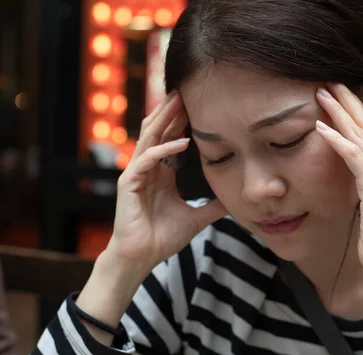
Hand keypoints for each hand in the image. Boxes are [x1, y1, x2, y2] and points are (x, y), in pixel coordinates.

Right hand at [105, 92, 227, 274]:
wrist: (141, 257)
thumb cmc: (162, 238)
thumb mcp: (195, 218)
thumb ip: (212, 207)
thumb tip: (233, 201)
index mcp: (161, 173)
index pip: (171, 138)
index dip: (183, 121)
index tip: (200, 104)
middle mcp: (148, 168)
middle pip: (159, 130)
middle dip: (173, 110)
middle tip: (188, 89)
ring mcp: (137, 173)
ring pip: (150, 137)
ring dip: (165, 119)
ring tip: (181, 101)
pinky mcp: (129, 183)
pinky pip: (147, 159)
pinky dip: (165, 149)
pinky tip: (184, 143)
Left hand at [315, 83, 362, 278]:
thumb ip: (362, 183)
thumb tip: (349, 174)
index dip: (355, 110)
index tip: (339, 93)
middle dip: (348, 101)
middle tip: (330, 81)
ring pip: (360, 134)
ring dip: (340, 112)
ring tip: (322, 93)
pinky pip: (353, 156)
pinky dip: (336, 139)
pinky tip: (320, 127)